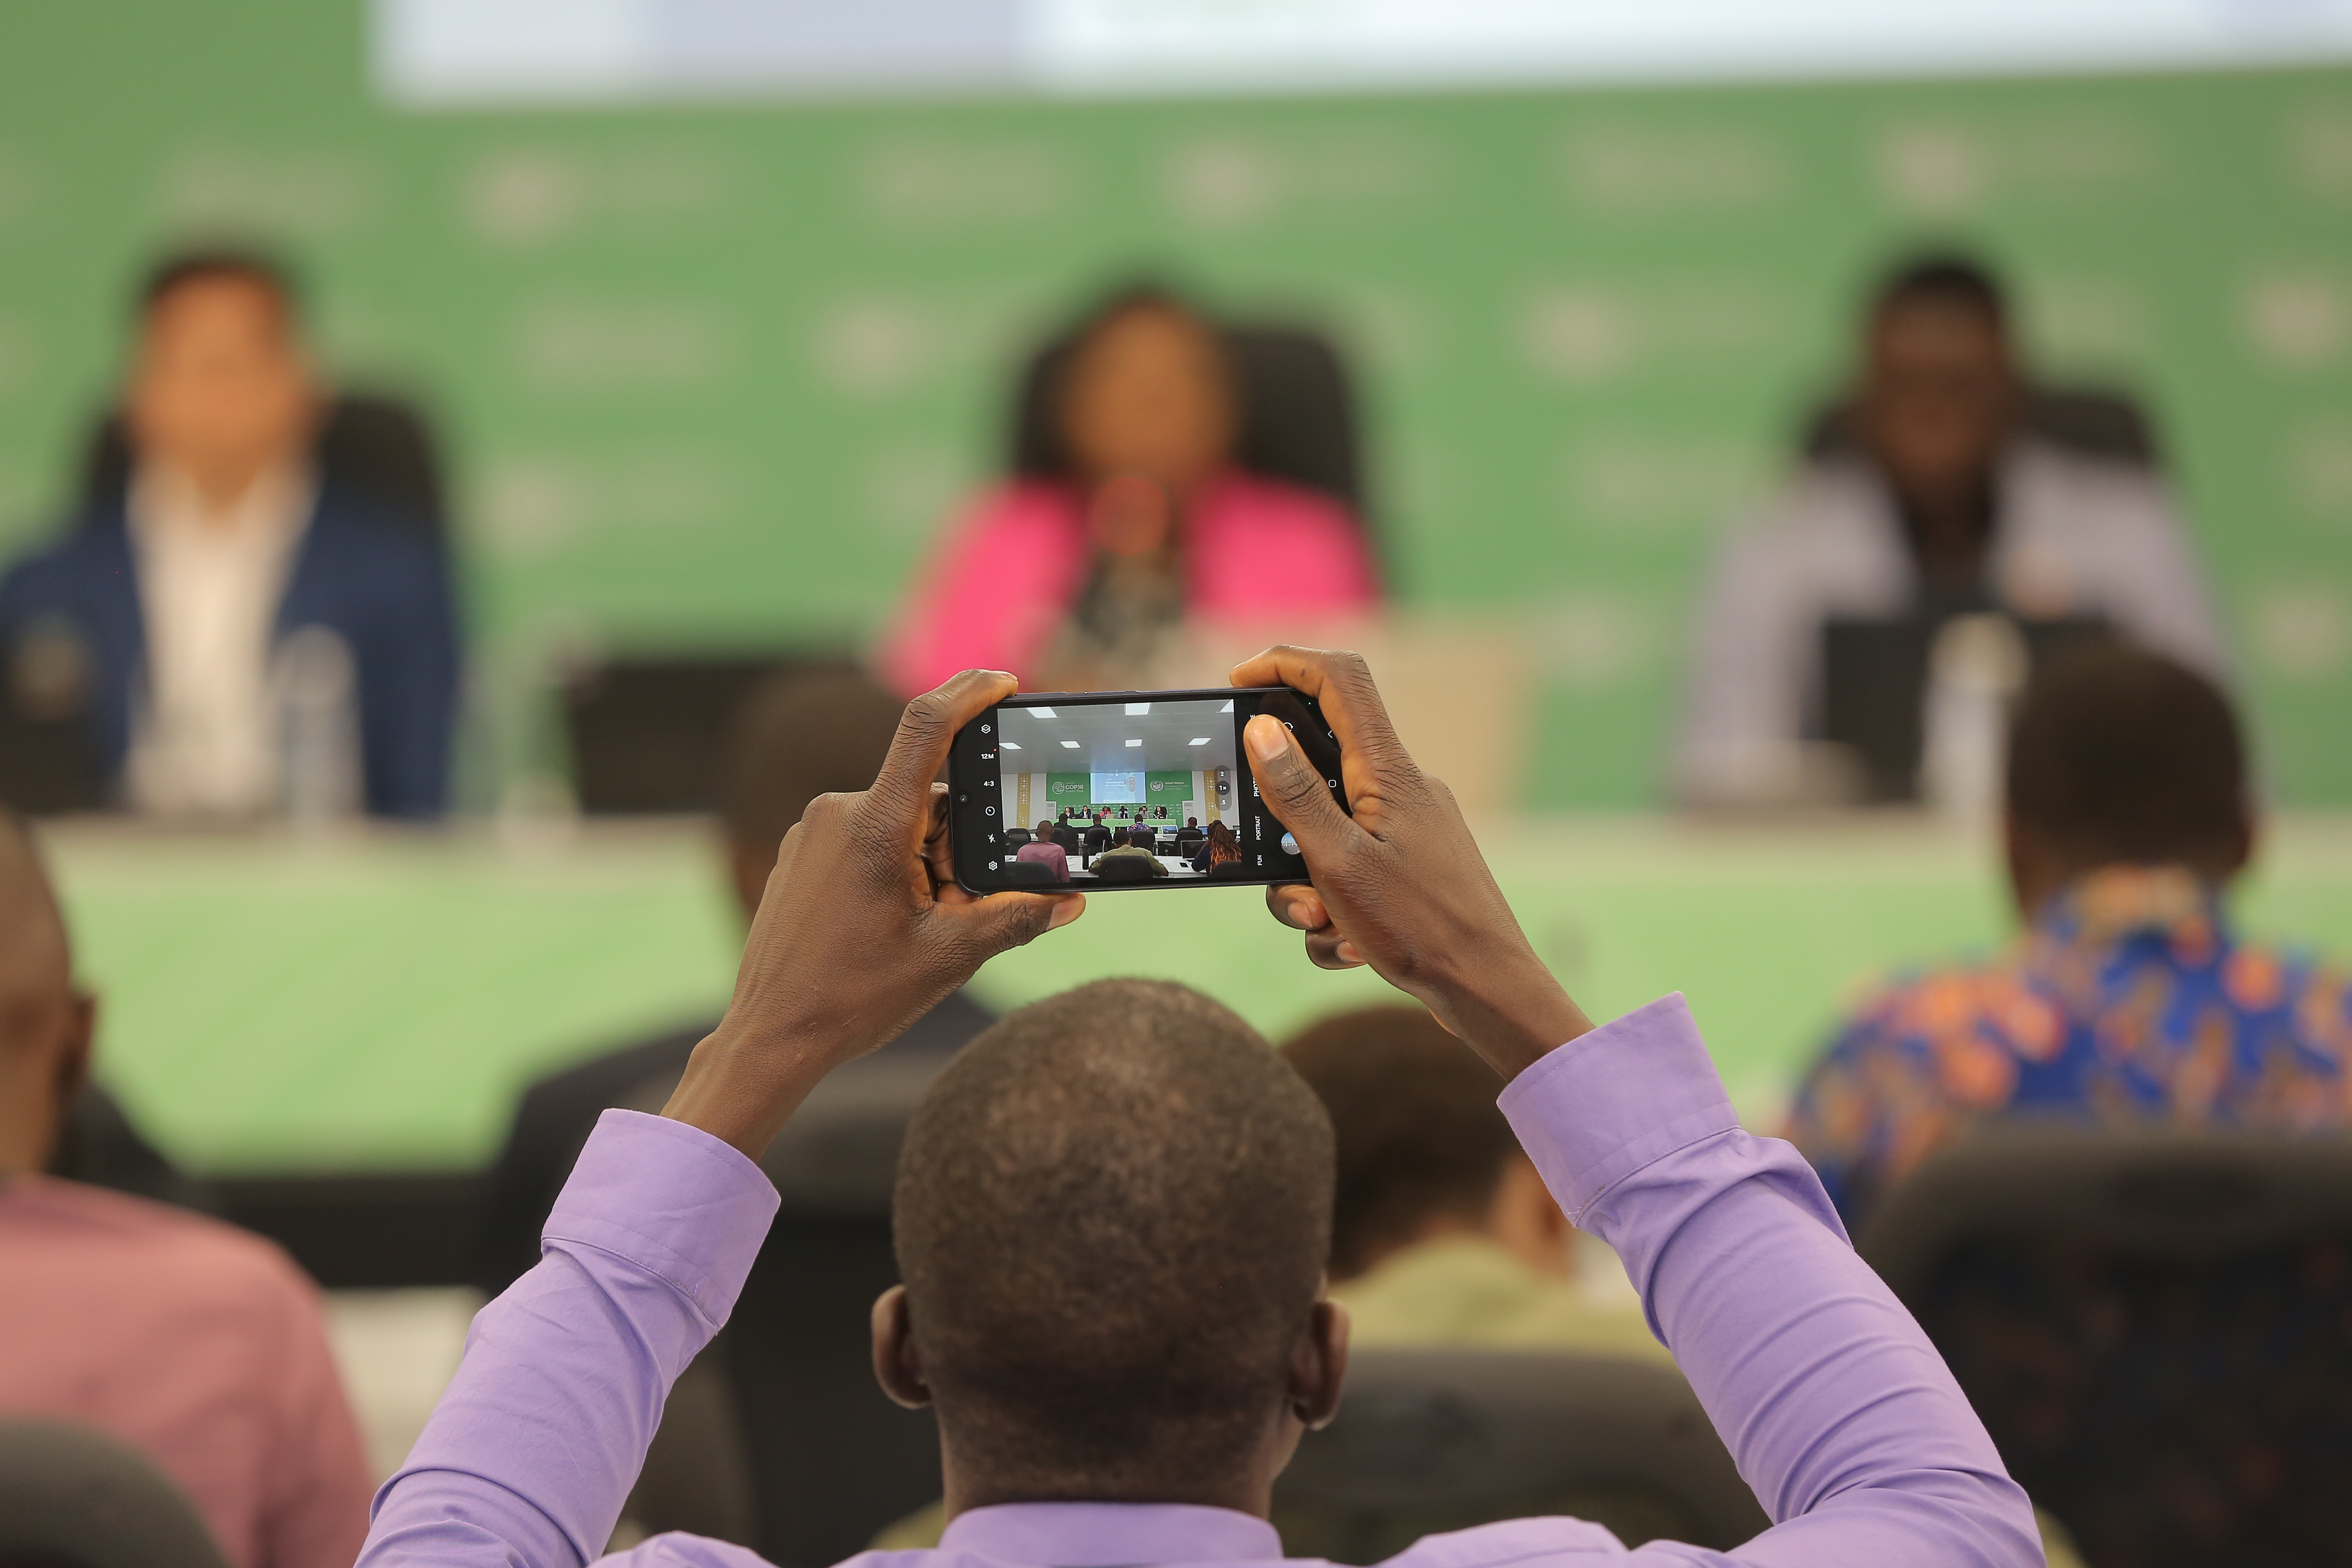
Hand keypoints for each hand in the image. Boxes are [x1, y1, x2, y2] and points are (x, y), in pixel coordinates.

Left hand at [663, 670, 1082, 1157]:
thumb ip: (1013, 918)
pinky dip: (891, 870)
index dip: (968, 693)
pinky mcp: (800, 854)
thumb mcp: (949, 958)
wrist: (770, 1037)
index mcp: (876, 828)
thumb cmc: (852, 999)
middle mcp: (838, 814)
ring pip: (896, 824)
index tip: (1004, 683)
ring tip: (914, 929)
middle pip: (926, 801)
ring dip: (924, 863)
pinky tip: (884, 927)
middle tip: (956, 909)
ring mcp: (812, 833)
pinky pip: (863, 841)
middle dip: (956, 846)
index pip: (925, 727)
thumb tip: (1068, 901)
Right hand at [1231, 646, 1589, 1079]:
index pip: (1337, 679)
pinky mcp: (1408, 869)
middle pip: (1316, 767)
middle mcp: (1400, 789)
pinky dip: (1334, 913)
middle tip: (1269, 866)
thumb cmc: (1423, 928)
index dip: (1284, 663)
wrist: (1489, 994)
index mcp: (1387, 771)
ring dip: (1304, 885)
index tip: (1237, 680)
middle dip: (1279, 823)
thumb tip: (1261, 727)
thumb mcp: (1339, 861)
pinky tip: (1351, 948)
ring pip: (1323, 835)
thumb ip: (1296, 793)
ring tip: (1324, 925)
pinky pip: (1348, 875)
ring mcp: (1406, 830)